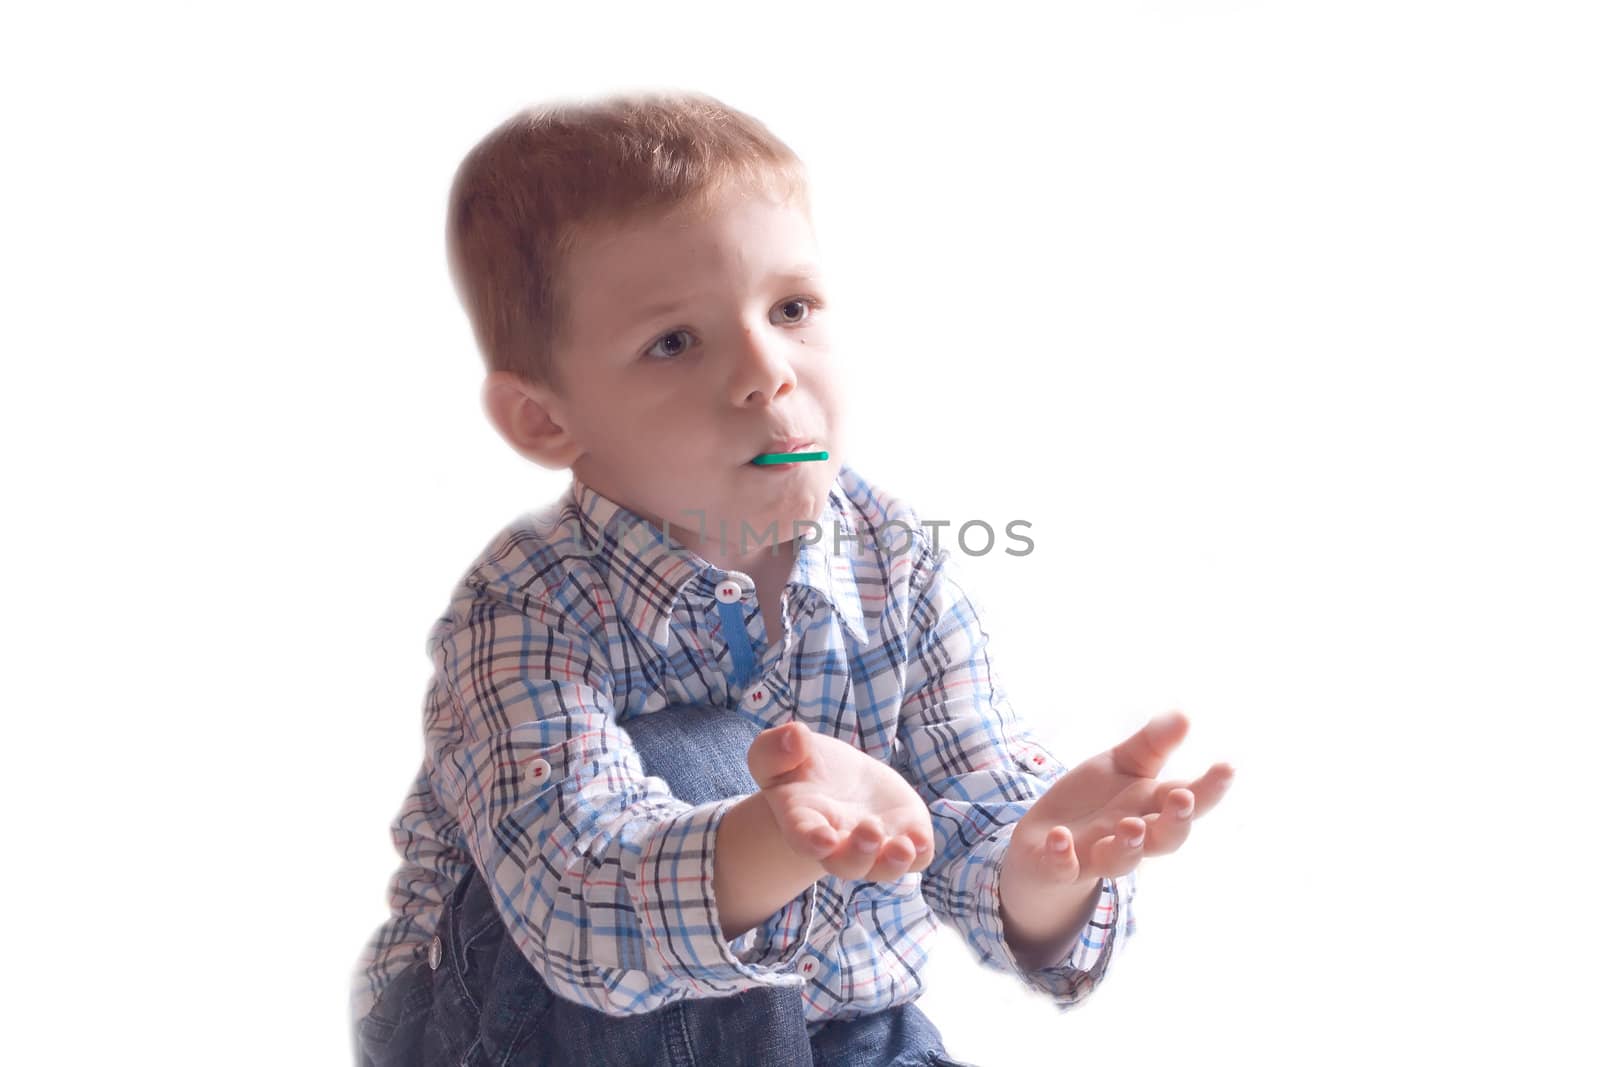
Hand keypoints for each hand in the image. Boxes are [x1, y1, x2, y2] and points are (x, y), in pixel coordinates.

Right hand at [746, 720, 935, 882]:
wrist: (836, 779)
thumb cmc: (800, 767)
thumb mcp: (775, 753)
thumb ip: (773, 749)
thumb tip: (795, 738)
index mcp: (802, 823)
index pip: (804, 838)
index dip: (812, 842)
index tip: (824, 839)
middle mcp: (839, 843)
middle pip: (846, 864)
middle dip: (859, 853)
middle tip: (870, 830)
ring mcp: (874, 844)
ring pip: (882, 868)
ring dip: (893, 861)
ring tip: (904, 846)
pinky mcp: (903, 834)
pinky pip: (915, 857)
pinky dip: (920, 853)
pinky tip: (920, 838)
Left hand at [1004, 710, 1232, 903]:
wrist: (1044, 837)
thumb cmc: (1094, 800)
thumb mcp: (1121, 764)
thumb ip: (1152, 744)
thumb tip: (1185, 715)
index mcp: (1150, 808)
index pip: (1188, 800)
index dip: (1210, 788)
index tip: (1227, 767)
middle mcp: (1131, 837)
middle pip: (1164, 839)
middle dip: (1176, 822)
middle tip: (1183, 799)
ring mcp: (1096, 854)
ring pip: (1120, 861)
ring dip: (1127, 846)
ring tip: (1130, 826)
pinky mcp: (1060, 866)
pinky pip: (1063, 868)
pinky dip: (1061, 856)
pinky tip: (1059, 837)